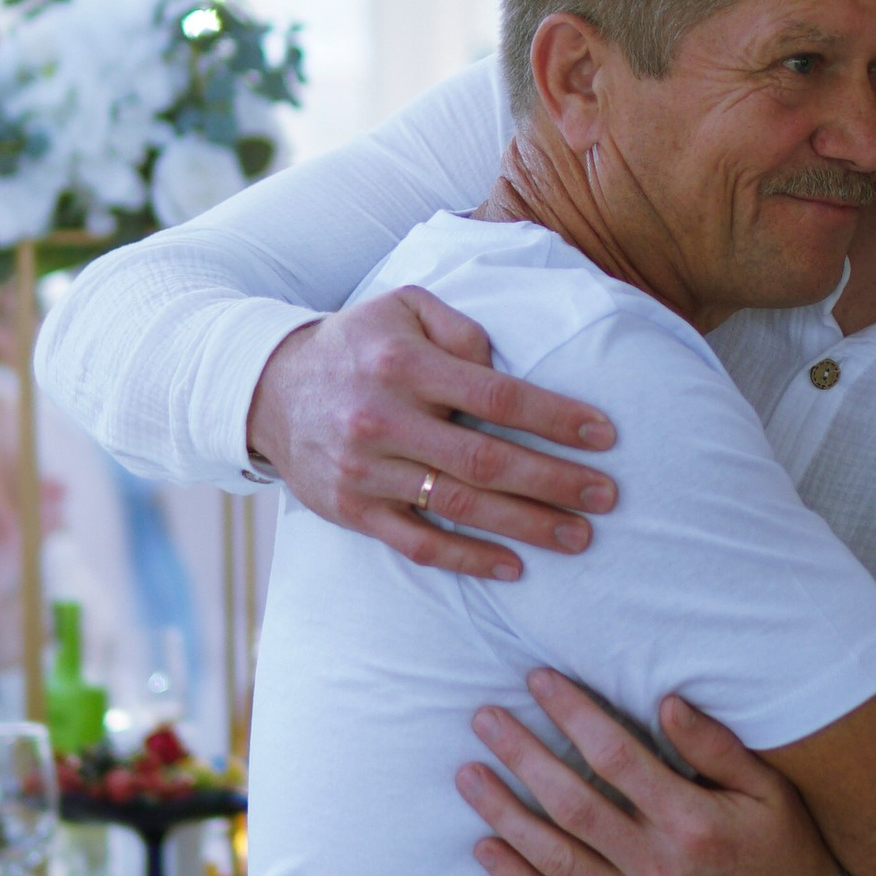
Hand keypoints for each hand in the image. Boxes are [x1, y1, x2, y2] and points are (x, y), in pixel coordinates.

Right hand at [246, 298, 620, 584]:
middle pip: (486, 459)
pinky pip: (418, 543)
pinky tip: (513, 566)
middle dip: (555, 480)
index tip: (604, 434)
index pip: (496, 395)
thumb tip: (505, 369)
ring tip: (579, 536)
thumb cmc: (356, 346)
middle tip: (608, 495)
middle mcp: (383, 420)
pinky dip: (468, 558)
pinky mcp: (352, 510)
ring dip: (527, 525)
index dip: (555, 417)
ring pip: (460, 506)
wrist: (267, 390)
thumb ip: (459, 328)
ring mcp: (366, 471)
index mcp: (403, 365)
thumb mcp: (402, 308)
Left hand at [460, 670, 847, 875]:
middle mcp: (660, 869)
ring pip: (554, 858)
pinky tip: (486, 848)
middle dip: (522, 756)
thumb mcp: (767, 789)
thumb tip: (663, 701)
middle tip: (484, 720)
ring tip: (468, 775)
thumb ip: (713, 747)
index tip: (539, 681)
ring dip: (504, 814)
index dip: (573, 714)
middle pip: (572, 805)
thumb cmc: (784, 849)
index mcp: (694, 823)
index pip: (617, 758)